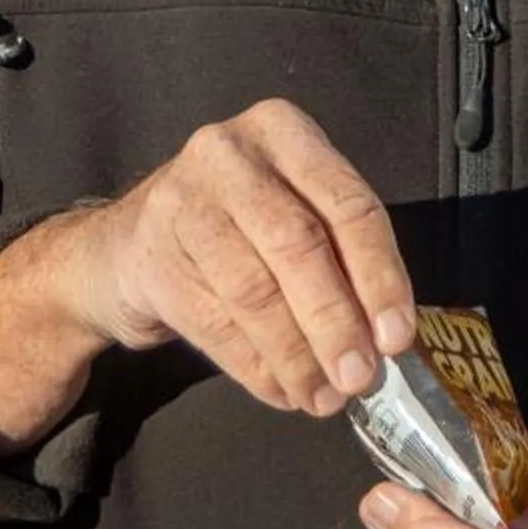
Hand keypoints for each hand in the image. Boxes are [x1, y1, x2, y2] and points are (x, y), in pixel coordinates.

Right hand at [0, 99, 415, 453]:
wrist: (131, 242)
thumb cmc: (238, 224)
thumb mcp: (292, 207)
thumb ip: (338, 255)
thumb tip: (384, 339)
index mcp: (283, 131)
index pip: (345, 202)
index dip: (378, 274)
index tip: (397, 336)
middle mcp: (229, 154)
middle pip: (297, 244)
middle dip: (335, 321)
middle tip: (360, 378)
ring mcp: (182, 201)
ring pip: (254, 290)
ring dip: (297, 356)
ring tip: (323, 397)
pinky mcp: (150, 257)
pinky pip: (216, 324)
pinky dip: (258, 369)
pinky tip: (283, 391)